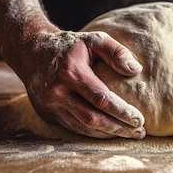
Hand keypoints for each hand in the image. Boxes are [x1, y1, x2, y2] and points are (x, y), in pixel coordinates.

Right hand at [21, 29, 145, 138]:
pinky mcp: (45, 113)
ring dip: (107, 133)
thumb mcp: (93, 39)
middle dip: (118, 128)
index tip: (140, 120)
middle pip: (92, 118)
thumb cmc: (69, 45)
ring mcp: (49, 105)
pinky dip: (92, 132)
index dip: (122, 112)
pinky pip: (73, 127)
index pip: (101, 99)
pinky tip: (109, 131)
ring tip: (129, 134)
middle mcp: (57, 91)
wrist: (31, 51)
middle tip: (140, 132)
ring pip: (82, 127)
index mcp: (70, 72)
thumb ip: (116, 52)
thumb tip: (136, 70)